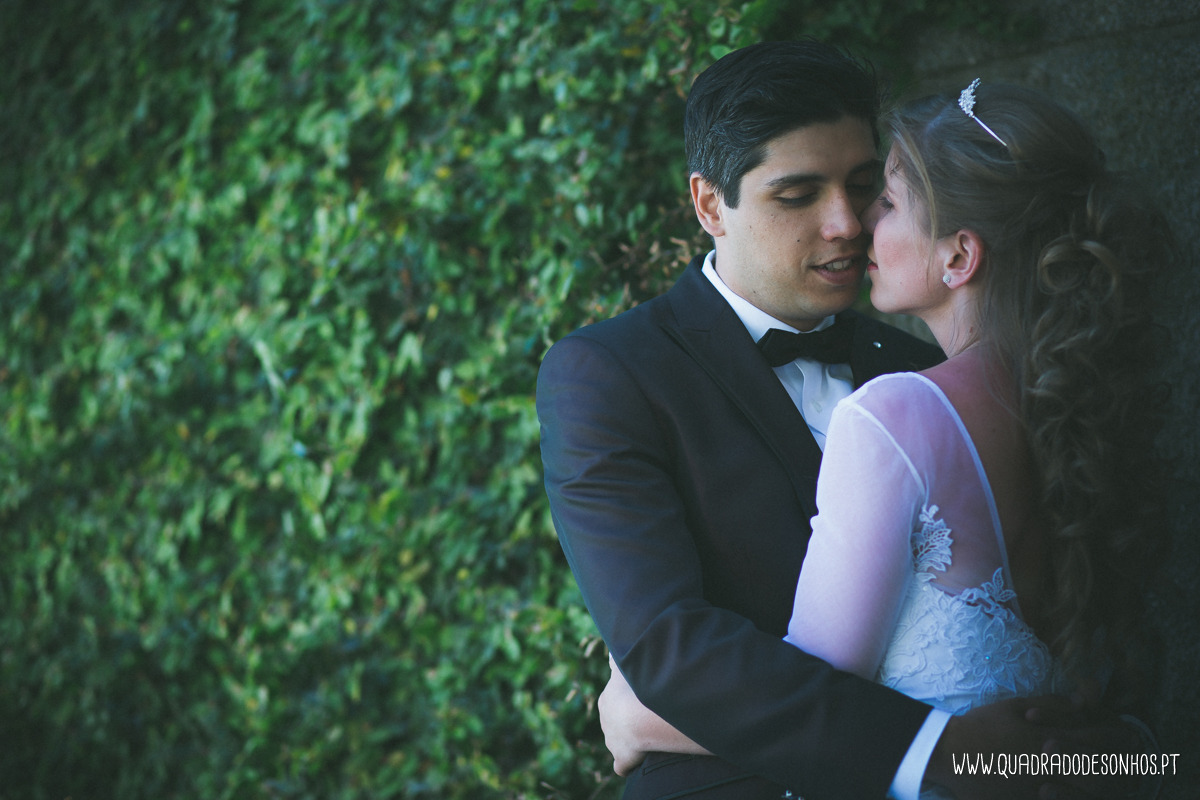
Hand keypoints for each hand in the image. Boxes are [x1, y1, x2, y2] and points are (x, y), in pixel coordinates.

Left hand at [597, 654, 710, 775]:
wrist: (639, 716)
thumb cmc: (635, 688)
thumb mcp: (624, 669)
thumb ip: (617, 661)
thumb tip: (611, 652)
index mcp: (606, 701)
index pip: (614, 703)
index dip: (627, 704)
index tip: (641, 703)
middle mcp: (606, 722)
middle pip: (616, 724)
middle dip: (628, 724)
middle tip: (649, 719)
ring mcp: (612, 742)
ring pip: (619, 743)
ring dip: (632, 743)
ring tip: (650, 738)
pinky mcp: (621, 759)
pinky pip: (622, 766)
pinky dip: (629, 765)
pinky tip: (640, 762)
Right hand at [926, 696, 1139, 799]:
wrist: (949, 753)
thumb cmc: (981, 725)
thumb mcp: (1013, 706)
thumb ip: (1053, 705)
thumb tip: (1085, 702)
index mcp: (1047, 738)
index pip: (1094, 740)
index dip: (1117, 740)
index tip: (1129, 739)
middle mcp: (1047, 765)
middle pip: (1096, 772)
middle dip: (1116, 770)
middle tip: (1129, 769)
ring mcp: (1037, 788)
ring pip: (1081, 793)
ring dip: (1099, 788)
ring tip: (1110, 786)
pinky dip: (1070, 797)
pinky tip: (1074, 793)